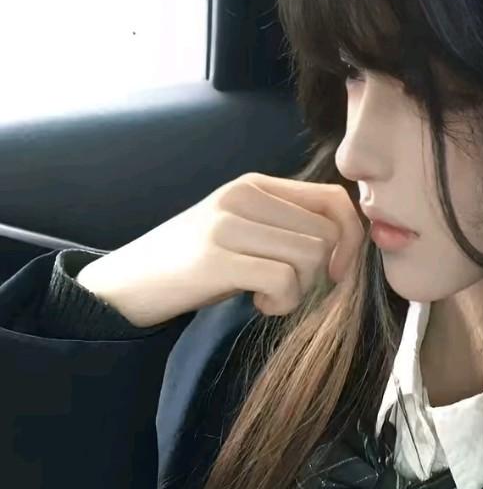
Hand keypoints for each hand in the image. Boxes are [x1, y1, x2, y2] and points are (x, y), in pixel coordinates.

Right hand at [75, 173, 364, 326]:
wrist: (124, 285)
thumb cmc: (194, 263)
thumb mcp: (244, 230)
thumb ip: (287, 225)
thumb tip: (350, 244)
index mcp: (255, 185)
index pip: (334, 199)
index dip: (351, 238)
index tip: (337, 270)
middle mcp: (243, 195)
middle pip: (328, 234)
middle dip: (321, 274)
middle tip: (289, 288)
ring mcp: (227, 224)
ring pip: (311, 256)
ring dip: (300, 290)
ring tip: (268, 295)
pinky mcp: (215, 258)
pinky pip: (284, 280)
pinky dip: (282, 302)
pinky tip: (258, 303)